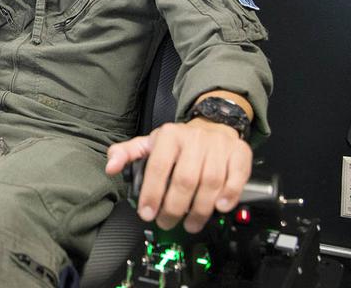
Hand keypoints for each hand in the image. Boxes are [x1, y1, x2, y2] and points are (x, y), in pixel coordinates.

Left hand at [105, 118, 251, 232]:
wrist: (212, 126)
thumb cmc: (178, 142)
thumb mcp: (149, 143)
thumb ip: (126, 153)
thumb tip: (110, 166)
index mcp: (169, 136)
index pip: (159, 167)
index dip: (152, 194)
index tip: (147, 214)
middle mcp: (194, 140)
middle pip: (186, 180)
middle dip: (174, 207)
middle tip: (167, 222)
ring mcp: (218, 147)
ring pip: (211, 182)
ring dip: (200, 209)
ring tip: (190, 224)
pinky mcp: (239, 155)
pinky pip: (236, 178)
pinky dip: (229, 195)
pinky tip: (220, 208)